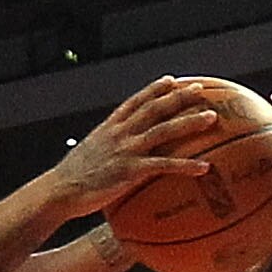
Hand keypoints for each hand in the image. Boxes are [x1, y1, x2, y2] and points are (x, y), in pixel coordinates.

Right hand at [45, 79, 217, 217]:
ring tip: (211, 117)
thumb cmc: (71, 179)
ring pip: (164, 130)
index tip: (171, 80)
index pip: (136, 101)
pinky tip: (205, 167)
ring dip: (190, 122)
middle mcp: (120, 133)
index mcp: (109, 127)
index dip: (155, 89)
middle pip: (155, 108)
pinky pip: (165, 165)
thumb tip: (113, 157)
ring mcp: (126, 149)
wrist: (59, 190)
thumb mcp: (87, 155)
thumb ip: (104, 150)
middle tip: (200, 89)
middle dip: (179, 96)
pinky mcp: (131, 170)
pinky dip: (186, 165)